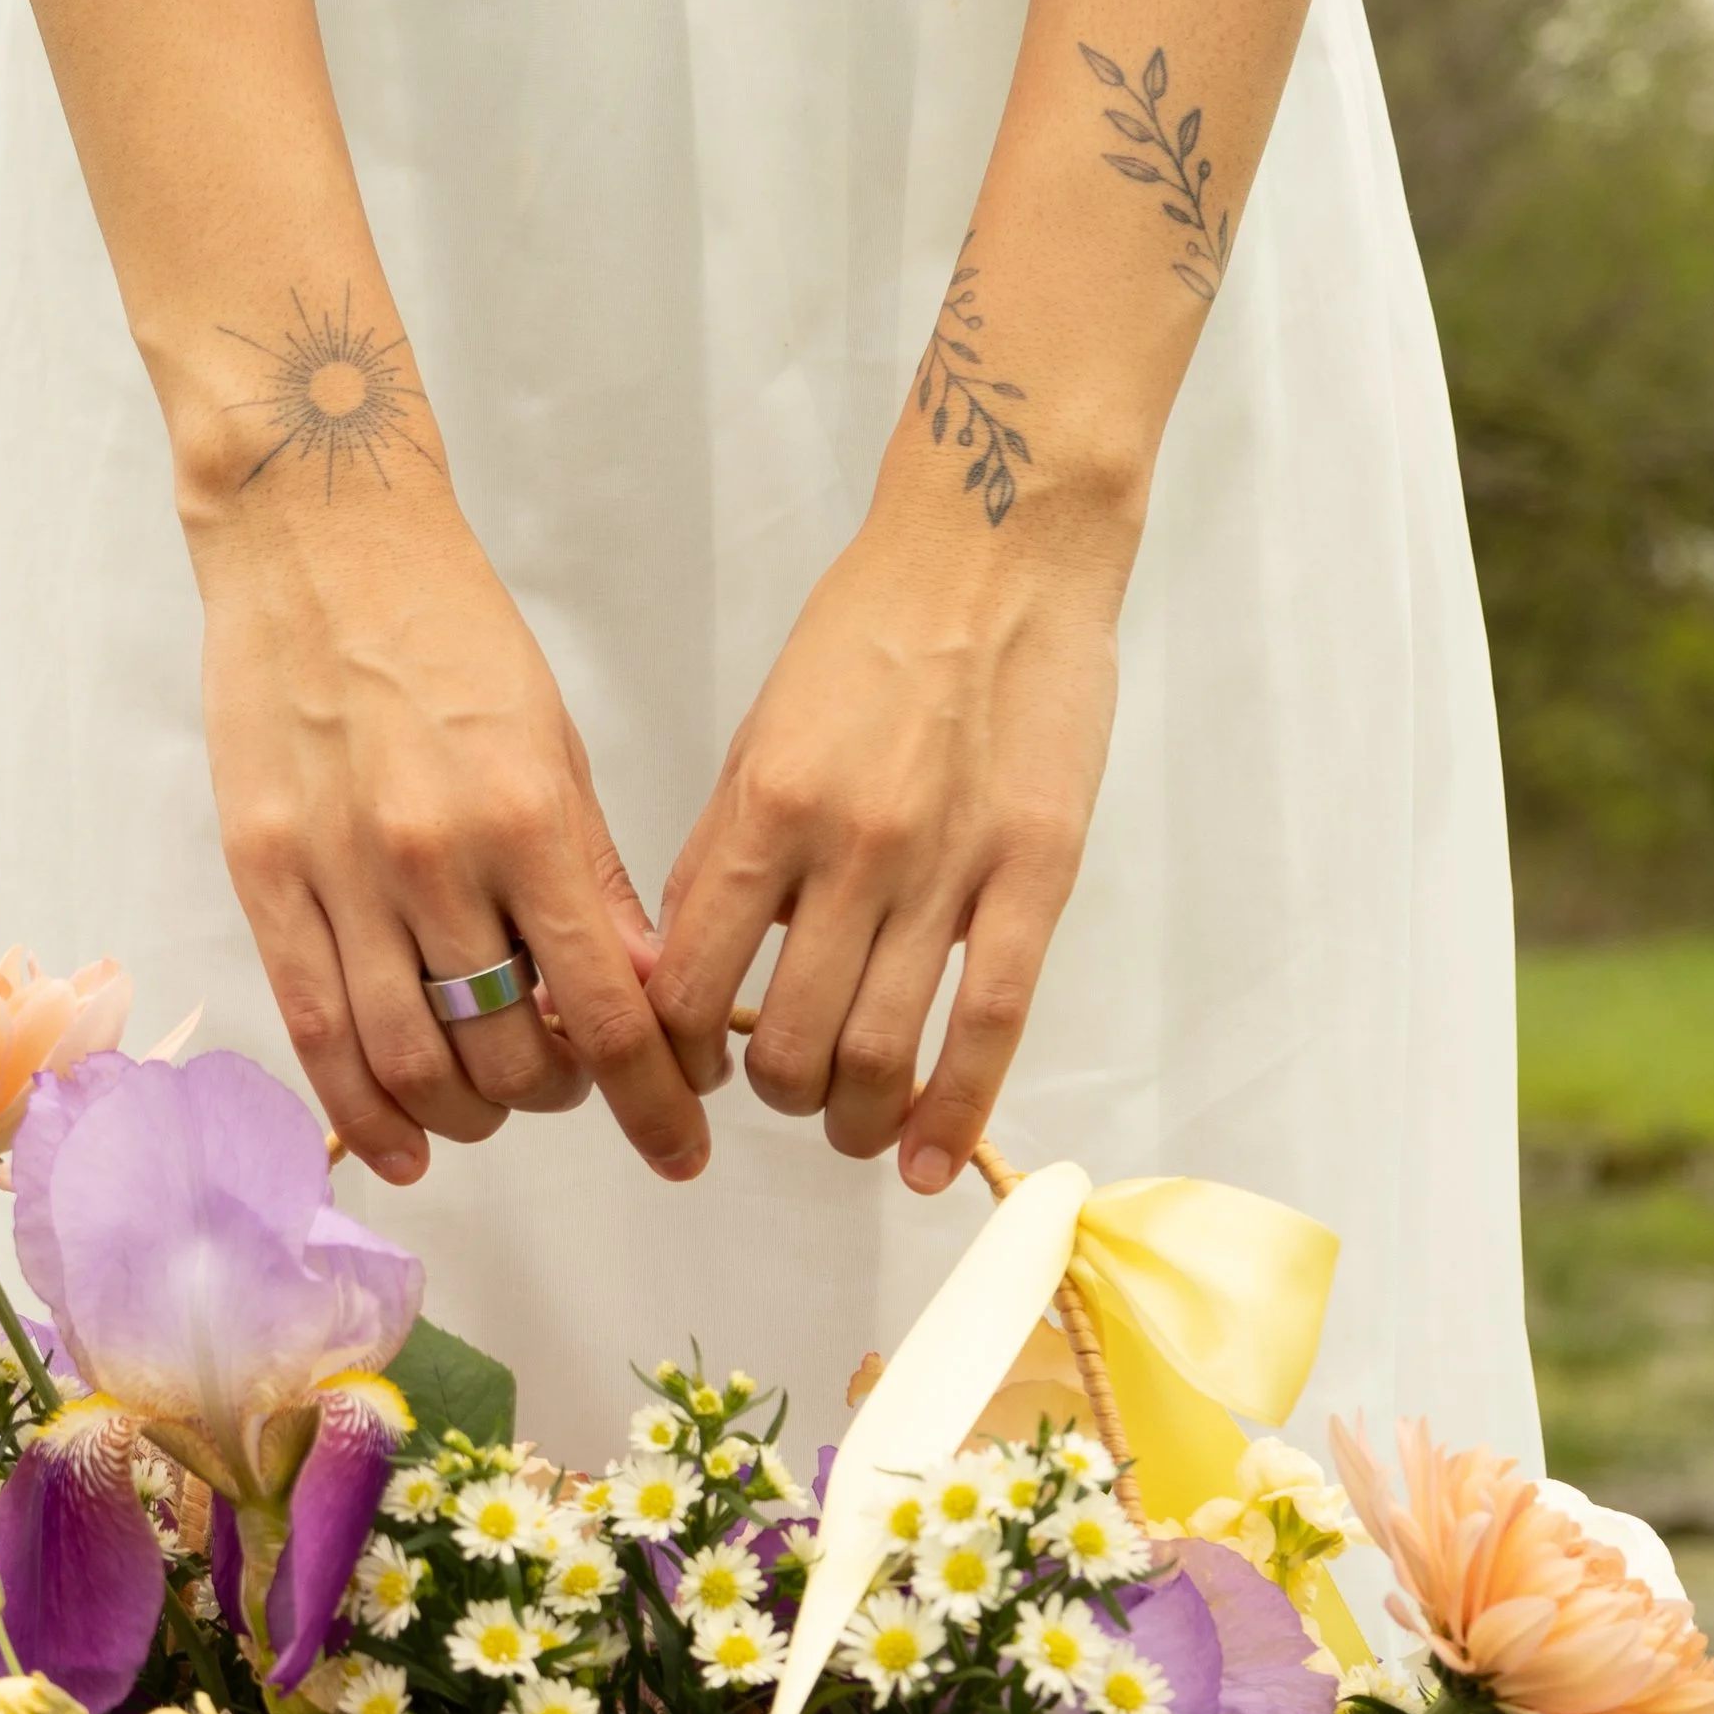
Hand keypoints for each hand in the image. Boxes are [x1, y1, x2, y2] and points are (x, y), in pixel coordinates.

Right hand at [182, 466, 709, 1189]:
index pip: (609, 1008)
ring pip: (414, 1059)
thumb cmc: (449, 632)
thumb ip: (593, 880)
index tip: (680, 1146)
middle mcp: (435, 858)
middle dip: (558, 1095)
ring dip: (470, 1112)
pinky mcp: (265, 878)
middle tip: (571, 1082)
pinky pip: (317, 1030)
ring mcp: (341, 872)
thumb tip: (646, 994)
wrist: (319, 544)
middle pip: (510, 1050)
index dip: (650, 1098)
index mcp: (528, 818)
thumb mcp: (553, 745)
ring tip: (493, 1102)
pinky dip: (365, 1110)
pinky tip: (405, 1146)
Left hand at [648, 495, 1134, 1188]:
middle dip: (777, 1098)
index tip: (689, 1073)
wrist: (995, 554)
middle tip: (786, 1094)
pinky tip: (929, 1159)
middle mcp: (848, 848)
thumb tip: (692, 967)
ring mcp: (947, 865)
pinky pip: (992, 1023)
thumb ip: (728, 852)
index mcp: (763, 808)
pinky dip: (955, 1110)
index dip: (677, 1058)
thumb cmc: (871, 634)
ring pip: (885, 1053)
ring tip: (854, 1125)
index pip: (692, 985)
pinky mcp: (1036, 873)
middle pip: (792, 1043)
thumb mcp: (762, 733)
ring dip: (856, 1119)